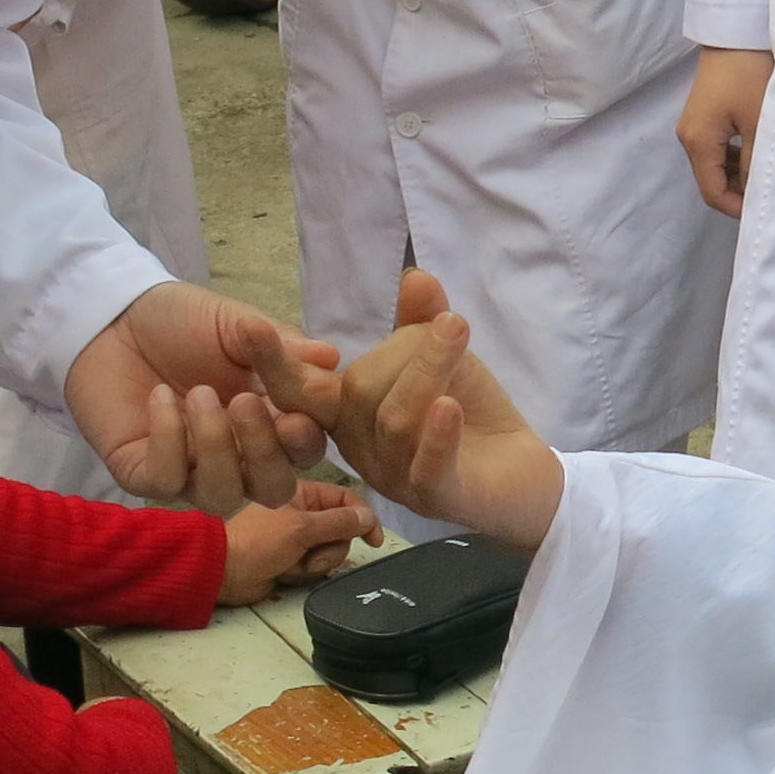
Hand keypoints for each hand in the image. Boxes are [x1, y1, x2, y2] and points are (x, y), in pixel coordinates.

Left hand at [65, 281, 331, 510]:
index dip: (307, 439)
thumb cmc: (181, 322)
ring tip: (198, 394)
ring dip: (216, 447)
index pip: (306, 449)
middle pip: (273, 489)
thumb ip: (281, 345)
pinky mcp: (145, 473)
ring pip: (223, 496)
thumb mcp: (237, 324)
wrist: (111, 316)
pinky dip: (169, 440)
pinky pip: (167, 481)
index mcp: (269, 420)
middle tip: (244, 404)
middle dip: (266, 454)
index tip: (296, 412)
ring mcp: (190, 470)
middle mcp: (237, 455)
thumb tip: (332, 359)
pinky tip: (160, 398)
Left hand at [218, 481, 378, 604]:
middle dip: (331, 547)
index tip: (374, 540)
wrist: (225, 572)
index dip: (363, 518)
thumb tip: (370, 516)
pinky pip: (315, 564)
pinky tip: (287, 571)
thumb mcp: (302, 528)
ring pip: (330, 550)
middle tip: (313, 555)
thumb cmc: (259, 541)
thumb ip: (340, 522)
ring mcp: (298, 537)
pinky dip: (305, 571)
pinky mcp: (293, 559)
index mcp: (303, 493)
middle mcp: (303, 512)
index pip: (345, 499)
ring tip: (295, 564)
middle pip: (341, 529)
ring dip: (317, 561)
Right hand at [248, 269, 563, 550]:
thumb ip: (419, 323)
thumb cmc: (472, 417)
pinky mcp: (440, 497)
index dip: (274, 363)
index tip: (248, 325)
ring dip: (427, 368)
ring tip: (458, 330)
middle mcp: (364, 452)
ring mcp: (398, 479)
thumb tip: (413, 276)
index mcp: (351, 418)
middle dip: (402, 350)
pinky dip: (436, 433)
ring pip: (395, 420)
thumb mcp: (443, 361)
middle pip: (357, 394)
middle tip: (448, 320)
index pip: (301, 391)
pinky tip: (449, 404)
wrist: (525, 481)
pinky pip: (427, 466)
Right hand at [679, 46, 774, 217]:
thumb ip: (754, 163)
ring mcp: (694, 125)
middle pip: (711, 181)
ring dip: (738, 175)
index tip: (767, 209)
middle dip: (739, 193)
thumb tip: (756, 193)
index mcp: (698, 142)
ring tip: (767, 173)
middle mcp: (688, 137)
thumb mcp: (758, 122)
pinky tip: (756, 153)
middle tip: (771, 192)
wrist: (738, 30)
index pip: (713, 193)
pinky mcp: (704, 114)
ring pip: (714, 166)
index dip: (738, 209)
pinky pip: (717, 148)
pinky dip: (734, 158)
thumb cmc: (751, 74)